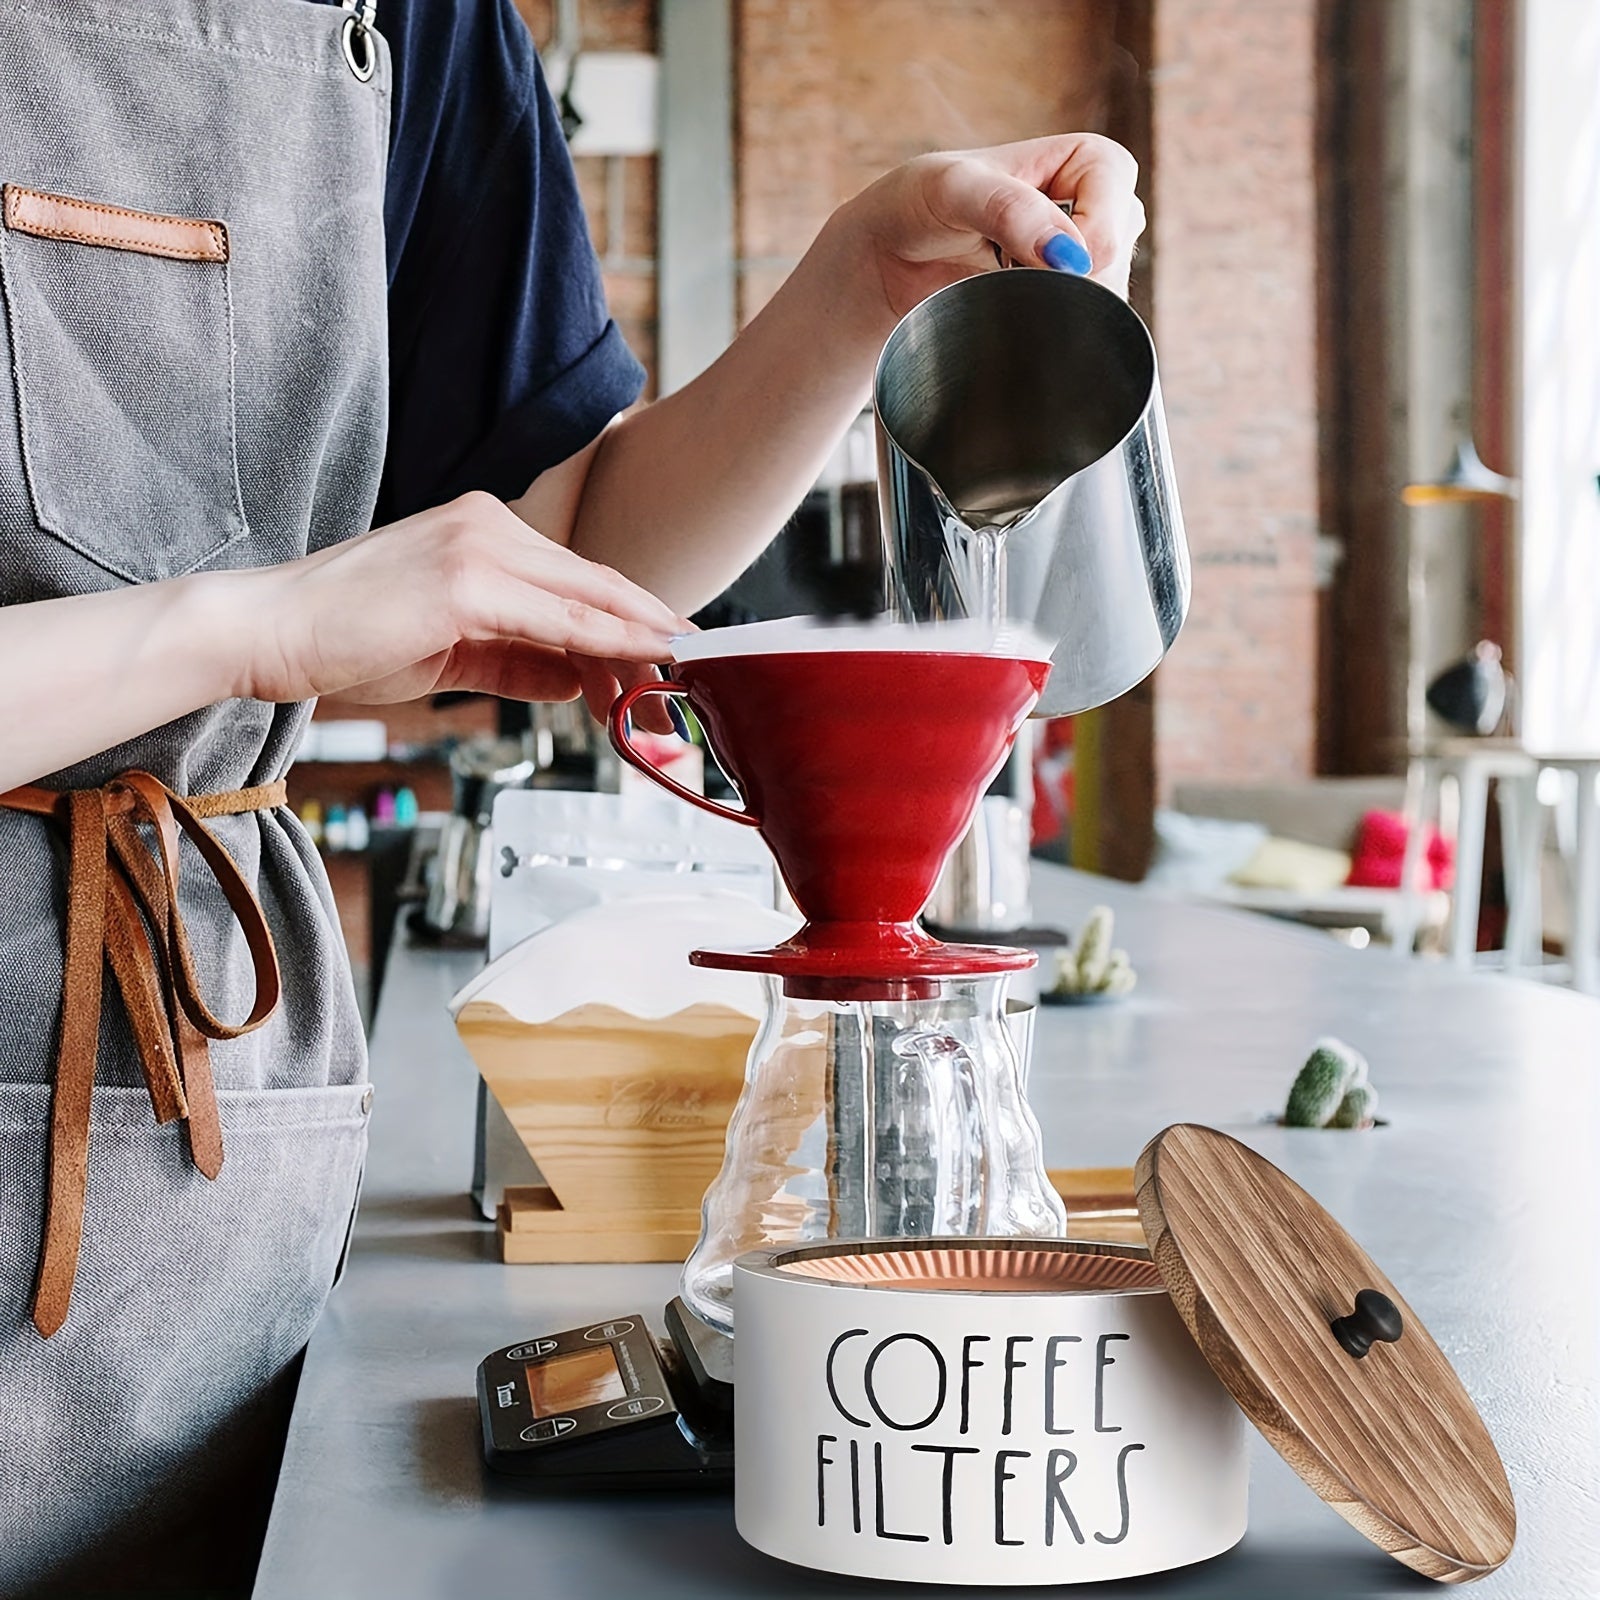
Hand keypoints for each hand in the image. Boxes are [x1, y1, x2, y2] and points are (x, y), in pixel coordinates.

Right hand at [242, 491, 691, 729]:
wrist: (270, 632)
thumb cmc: (347, 640)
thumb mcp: (451, 652)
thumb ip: (518, 659)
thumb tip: (577, 680)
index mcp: (481, 531)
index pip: (576, 579)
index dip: (631, 616)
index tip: (675, 647)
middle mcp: (488, 525)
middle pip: (595, 584)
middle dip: (650, 629)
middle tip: (700, 666)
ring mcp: (478, 547)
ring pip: (587, 599)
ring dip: (641, 643)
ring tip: (681, 679)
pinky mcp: (467, 581)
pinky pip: (560, 620)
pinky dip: (610, 642)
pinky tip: (647, 660)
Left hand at [838, 133, 1143, 324]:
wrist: (890, 257)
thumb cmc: (919, 203)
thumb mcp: (955, 189)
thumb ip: (1010, 210)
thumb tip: (1069, 255)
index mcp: (1088, 160)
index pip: (1119, 212)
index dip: (1089, 242)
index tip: (1037, 258)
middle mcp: (1097, 208)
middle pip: (1115, 261)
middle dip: (1067, 280)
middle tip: (1005, 273)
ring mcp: (1084, 259)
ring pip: (1104, 300)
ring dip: (1056, 307)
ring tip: (999, 285)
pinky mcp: (1064, 301)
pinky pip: (1083, 326)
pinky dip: (1051, 329)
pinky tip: (1011, 312)